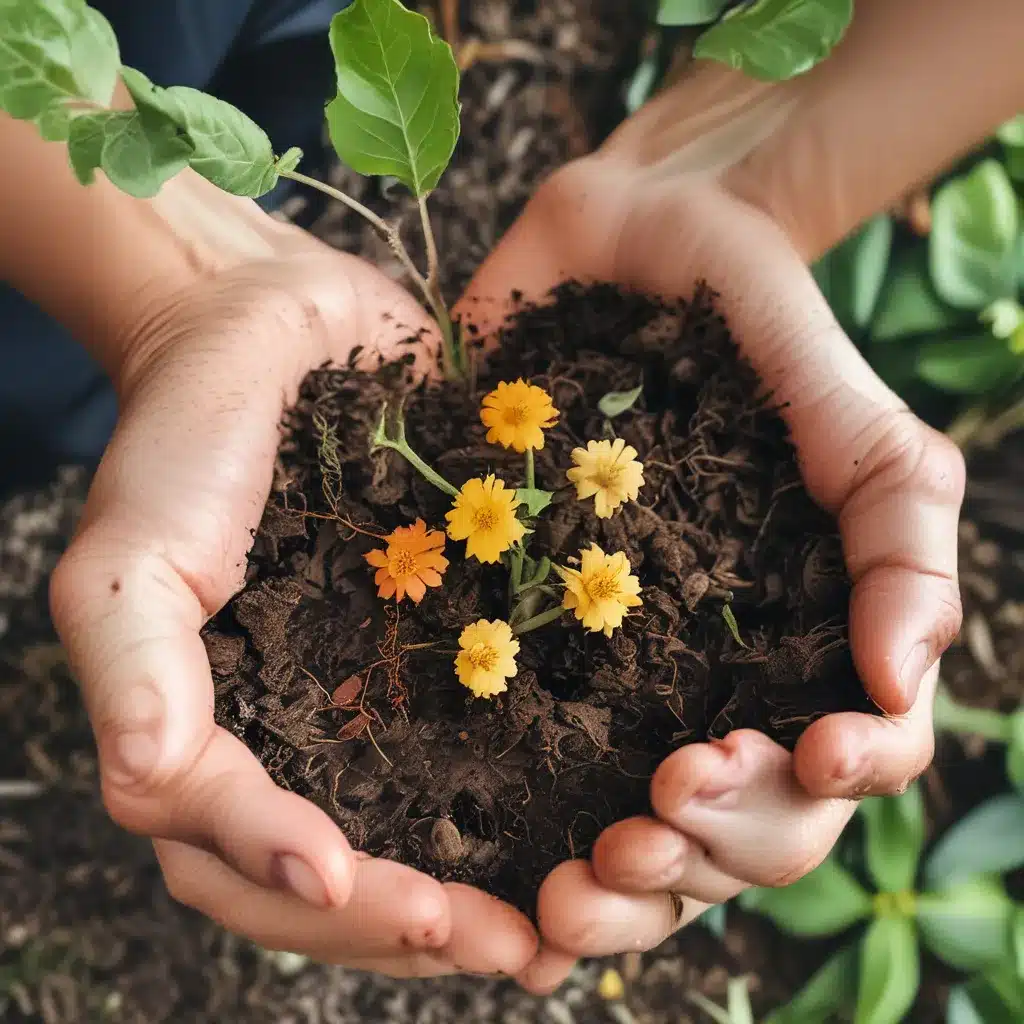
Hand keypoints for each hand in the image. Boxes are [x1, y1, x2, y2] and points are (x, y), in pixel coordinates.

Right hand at [50, 201, 536, 976]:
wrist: (273, 326)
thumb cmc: (185, 437)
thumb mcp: (128, 554)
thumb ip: (132, 672)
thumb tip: (149, 785)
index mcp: (213, 735)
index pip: (248, 857)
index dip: (321, 894)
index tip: (395, 892)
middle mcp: (296, 732)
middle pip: (340, 874)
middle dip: (414, 924)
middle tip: (509, 947)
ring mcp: (372, 691)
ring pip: (420, 826)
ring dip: (482, 888)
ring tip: (563, 926)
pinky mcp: (443, 639)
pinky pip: (484, 734)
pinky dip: (528, 791)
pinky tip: (593, 815)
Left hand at [456, 73, 962, 989]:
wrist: (636, 242)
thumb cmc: (758, 324)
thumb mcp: (853, 414)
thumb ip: (899, 538)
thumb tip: (905, 680)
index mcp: (799, 641)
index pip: (834, 768)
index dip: (820, 788)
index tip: (787, 752)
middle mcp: (709, 674)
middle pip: (735, 826)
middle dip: (705, 849)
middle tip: (649, 819)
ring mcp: (611, 664)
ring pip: (637, 827)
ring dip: (621, 878)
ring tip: (575, 872)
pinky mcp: (517, 625)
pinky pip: (516, 742)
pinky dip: (510, 816)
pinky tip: (490, 842)